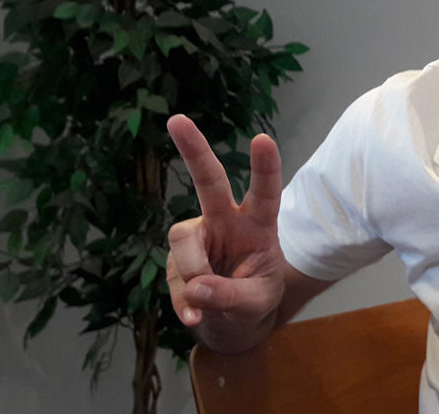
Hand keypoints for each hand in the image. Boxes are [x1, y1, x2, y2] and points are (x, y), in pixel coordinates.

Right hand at [165, 114, 285, 351]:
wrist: (233, 320)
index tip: (262, 139)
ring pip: (182, 240)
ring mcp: (197, 237)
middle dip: (194, 150)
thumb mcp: (257, 301)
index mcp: (258, 223)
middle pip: (209, 181)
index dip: (265, 167)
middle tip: (177, 119)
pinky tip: (194, 316)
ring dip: (192, 272)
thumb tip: (195, 288)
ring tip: (207, 301)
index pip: (265, 192)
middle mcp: (225, 220)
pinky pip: (173, 278)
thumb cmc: (256, 297)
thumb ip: (231, 296)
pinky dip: (183, 302)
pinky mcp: (175, 259)